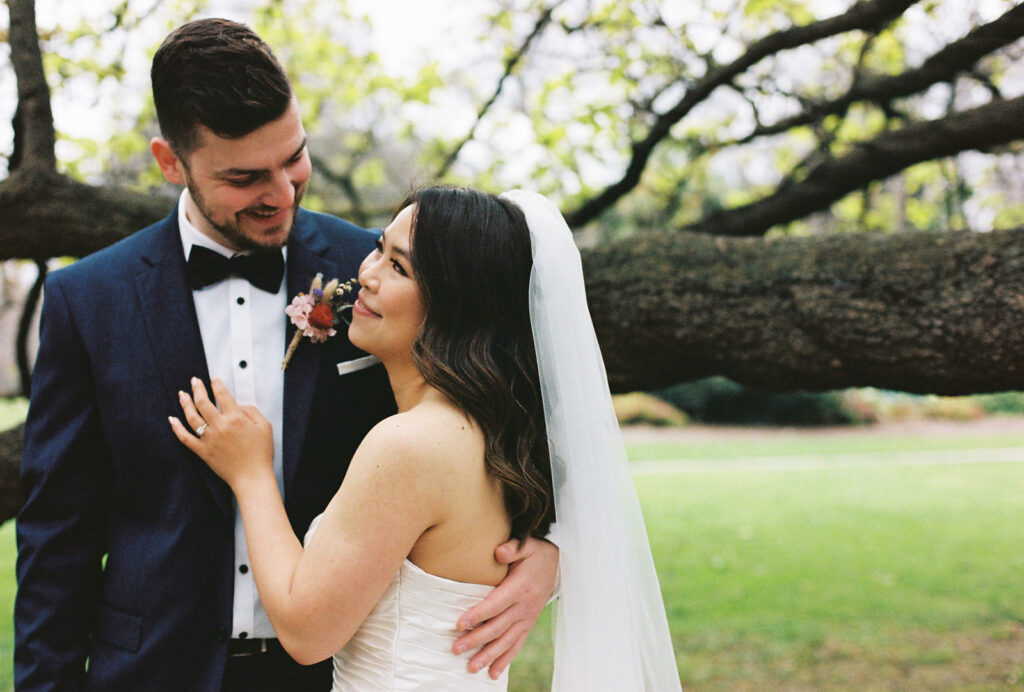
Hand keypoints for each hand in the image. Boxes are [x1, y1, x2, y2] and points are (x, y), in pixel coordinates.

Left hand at [168, 377, 273, 489]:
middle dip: (197, 388)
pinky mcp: (202, 451)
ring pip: (191, 416)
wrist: (252, 477)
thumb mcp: (265, 427)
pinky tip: (171, 419)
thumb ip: (252, 411)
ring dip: (185, 403)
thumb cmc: (260, 454)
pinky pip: (185, 437)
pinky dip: (176, 427)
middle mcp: (220, 426)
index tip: (214, 379)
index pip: (222, 394)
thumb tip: (238, 405)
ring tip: (182, 394)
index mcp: (236, 418)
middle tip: (194, 381)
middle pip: (203, 402)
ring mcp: (209, 439)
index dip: (216, 384)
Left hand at [453, 537, 558, 678]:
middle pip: (497, 627)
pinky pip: (517, 645)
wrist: (557, 564)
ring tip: (471, 667)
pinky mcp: (528, 624)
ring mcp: (527, 618)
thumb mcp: (526, 545)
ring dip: (489, 656)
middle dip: (476, 640)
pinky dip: (505, 660)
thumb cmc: (535, 553)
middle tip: (456, 649)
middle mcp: (524, 607)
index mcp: (520, 588)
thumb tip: (498, 552)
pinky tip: (493, 674)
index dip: (477, 615)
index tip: (459, 624)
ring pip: (506, 641)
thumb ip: (512, 548)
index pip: (495, 605)